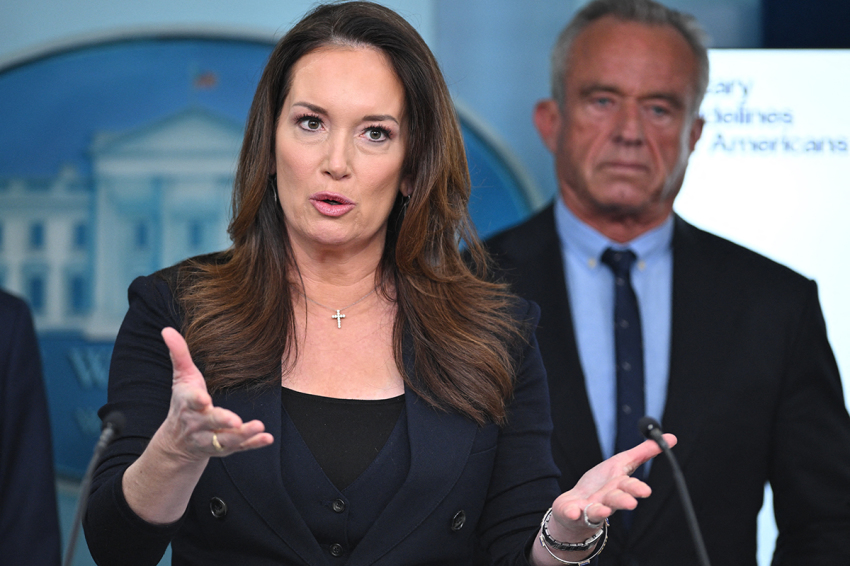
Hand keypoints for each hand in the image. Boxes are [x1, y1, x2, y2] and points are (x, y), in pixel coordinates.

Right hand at [159, 327, 273, 460]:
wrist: (177, 444)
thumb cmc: (183, 403)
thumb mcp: (181, 379)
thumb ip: (179, 355)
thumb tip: (166, 329)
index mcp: (188, 404)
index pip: (191, 401)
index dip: (197, 400)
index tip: (204, 399)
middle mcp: (198, 424)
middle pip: (210, 422)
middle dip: (222, 421)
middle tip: (235, 420)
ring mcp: (212, 438)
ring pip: (226, 439)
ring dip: (242, 434)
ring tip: (258, 426)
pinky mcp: (225, 448)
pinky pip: (240, 448)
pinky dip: (253, 444)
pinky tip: (267, 438)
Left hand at [547, 435, 676, 542]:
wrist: (576, 508)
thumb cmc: (601, 485)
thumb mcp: (621, 463)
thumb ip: (643, 453)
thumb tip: (671, 438)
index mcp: (618, 486)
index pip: (629, 486)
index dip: (636, 488)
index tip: (645, 491)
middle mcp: (606, 500)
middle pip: (615, 499)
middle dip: (623, 500)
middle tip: (631, 502)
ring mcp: (589, 508)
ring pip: (597, 510)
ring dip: (601, 510)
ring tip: (604, 510)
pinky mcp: (572, 512)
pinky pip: (572, 513)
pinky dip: (572, 513)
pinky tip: (572, 512)